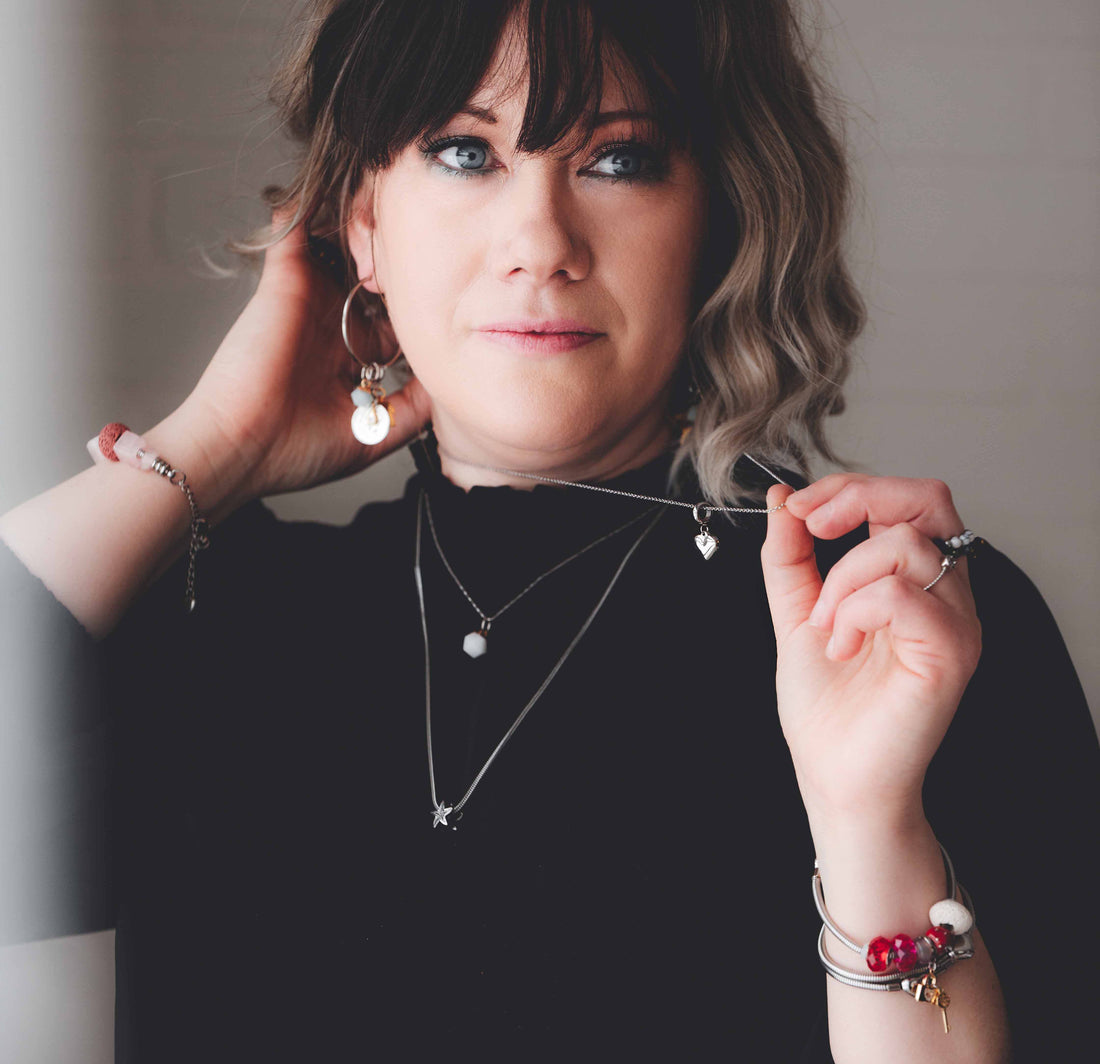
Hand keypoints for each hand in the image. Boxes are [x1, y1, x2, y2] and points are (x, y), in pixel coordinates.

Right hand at [169, 208, 431, 506]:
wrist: (241, 448)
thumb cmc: (296, 452)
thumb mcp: (374, 437)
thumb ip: (412, 410)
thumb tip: (449, 387)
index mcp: (351, 359)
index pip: (394, 320)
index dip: (419, 305)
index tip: (451, 293)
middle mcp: (331, 326)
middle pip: (373, 279)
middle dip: (399, 259)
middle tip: (431, 238)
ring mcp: (308, 300)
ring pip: (341, 248)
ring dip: (365, 226)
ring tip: (396, 203)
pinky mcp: (284, 281)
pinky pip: (296, 230)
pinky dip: (312, 206)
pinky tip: (343, 186)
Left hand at [760, 475, 981, 829]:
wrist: (834, 774)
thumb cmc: (826, 705)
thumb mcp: (795, 612)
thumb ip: (789, 555)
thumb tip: (781, 497)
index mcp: (914, 578)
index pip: (905, 498)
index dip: (848, 488)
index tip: (797, 508)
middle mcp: (945, 592)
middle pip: (926, 499)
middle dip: (857, 498)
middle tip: (811, 527)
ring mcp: (955, 621)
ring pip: (904, 544)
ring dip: (842, 579)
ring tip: (825, 627)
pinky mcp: (952, 652)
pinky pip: (902, 595)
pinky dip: (854, 612)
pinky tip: (840, 647)